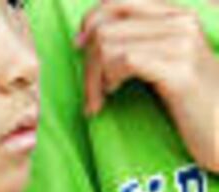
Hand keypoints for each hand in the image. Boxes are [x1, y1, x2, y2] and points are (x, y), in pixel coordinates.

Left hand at [78, 0, 218, 170]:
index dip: (90, 21)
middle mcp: (182, 22)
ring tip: (101, 98)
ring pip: (108, 45)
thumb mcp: (164, 64)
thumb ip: (138, 42)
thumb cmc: (189, 103)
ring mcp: (183, 44)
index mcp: (177, 16)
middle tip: (90, 92)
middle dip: (87, 63)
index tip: (79, 47)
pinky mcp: (180, 71)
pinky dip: (108, 81)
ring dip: (93, 78)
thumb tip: (88, 38)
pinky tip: (113, 95)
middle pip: (105, 27)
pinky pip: (125, 61)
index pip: (117, 0)